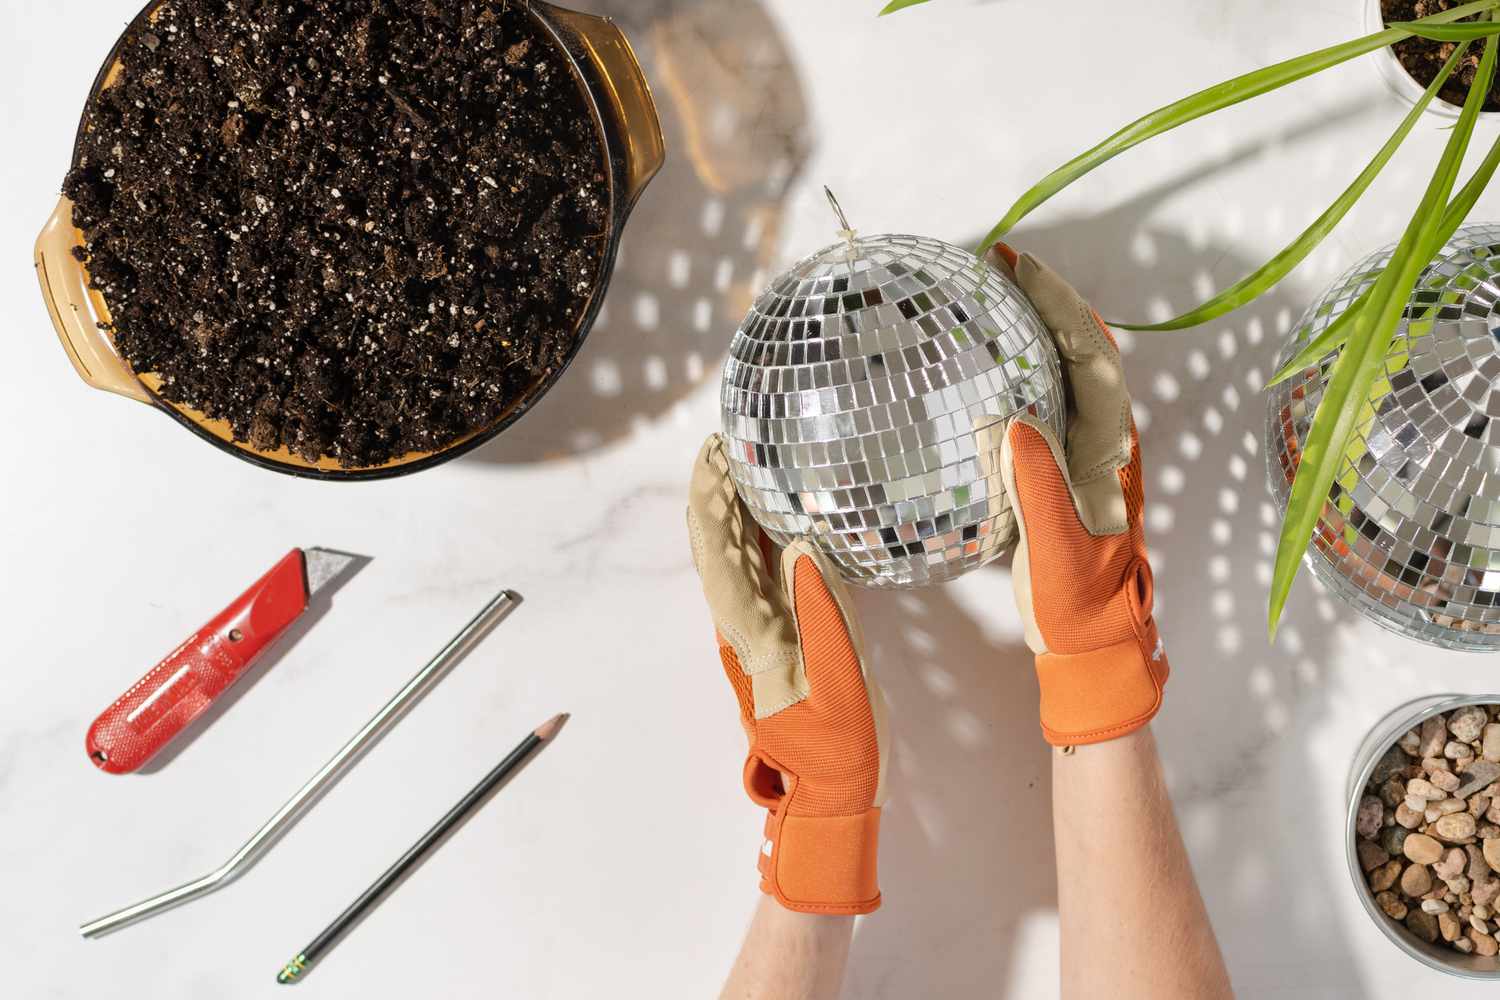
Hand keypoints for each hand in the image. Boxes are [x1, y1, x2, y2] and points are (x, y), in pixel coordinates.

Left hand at [686, 435, 888, 914]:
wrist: (833, 795)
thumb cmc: (839, 747)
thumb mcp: (840, 683)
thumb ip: (822, 617)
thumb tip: (798, 551)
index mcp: (752, 641)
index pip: (718, 560)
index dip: (711, 505)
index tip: (711, 457)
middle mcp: (744, 635)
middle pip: (720, 554)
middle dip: (718, 497)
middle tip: (727, 443)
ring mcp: (759, 639)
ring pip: (736, 565)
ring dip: (735, 515)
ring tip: (744, 465)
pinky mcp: (778, 644)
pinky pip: (760, 584)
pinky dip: (758, 545)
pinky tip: (771, 521)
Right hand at [977, 244, 1168, 747]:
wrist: (1093, 643)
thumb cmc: (1080, 602)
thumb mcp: (1058, 548)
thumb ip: (1040, 487)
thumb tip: (1014, 424)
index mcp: (1110, 449)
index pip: (1090, 356)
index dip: (1058, 305)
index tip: (1020, 266)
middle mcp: (1100, 441)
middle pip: (1078, 351)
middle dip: (1044, 302)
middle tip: (997, 265)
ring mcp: (1079, 456)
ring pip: (1059, 375)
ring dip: (1031, 332)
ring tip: (986, 301)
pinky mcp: (1056, 475)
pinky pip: (1037, 406)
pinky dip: (1013, 375)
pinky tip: (976, 372)